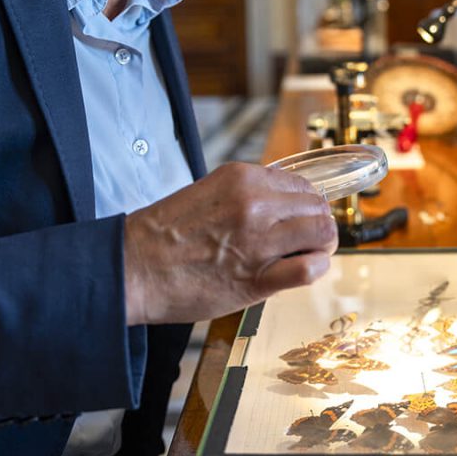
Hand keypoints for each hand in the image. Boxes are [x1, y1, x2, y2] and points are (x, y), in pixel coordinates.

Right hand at [123, 161, 337, 324]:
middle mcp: (255, 204)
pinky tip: (304, 270)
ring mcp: (258, 240)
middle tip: (307, 240)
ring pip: (322, 233)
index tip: (300, 218)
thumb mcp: (209, 191)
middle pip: (318, 207)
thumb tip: (283, 204)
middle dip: (318, 224)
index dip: (306, 205)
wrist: (134, 268)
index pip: (302, 185)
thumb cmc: (165, 234)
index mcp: (243, 178)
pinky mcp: (256, 278)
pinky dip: (315, 269)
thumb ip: (248, 194)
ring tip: (307, 255)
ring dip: (321, 246)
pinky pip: (309, 269)